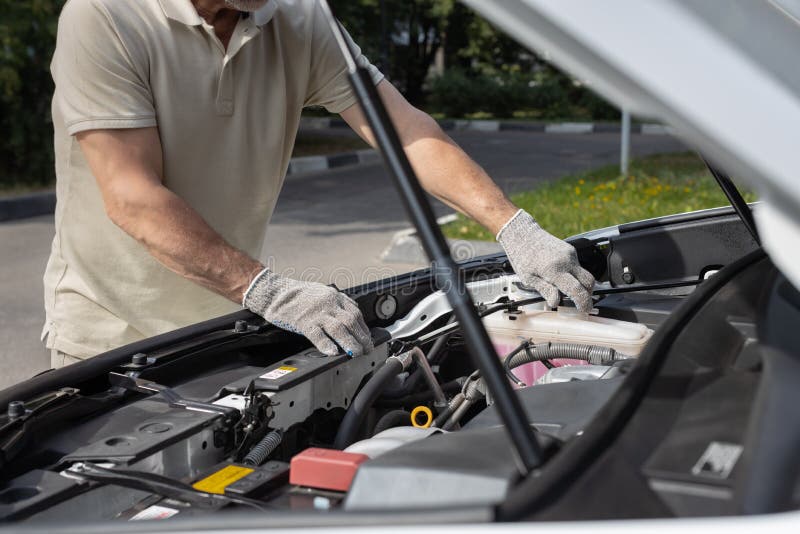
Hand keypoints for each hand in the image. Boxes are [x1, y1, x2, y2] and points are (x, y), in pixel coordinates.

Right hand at [243, 269, 372, 355]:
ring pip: (339, 328)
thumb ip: (338, 302)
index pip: (356, 313)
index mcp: (334, 296)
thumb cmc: (298, 294)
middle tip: (367, 349)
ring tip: (356, 353)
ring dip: (350, 342)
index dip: (363, 328)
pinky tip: (333, 352)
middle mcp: (329, 304)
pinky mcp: (304, 322)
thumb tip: (352, 311)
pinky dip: (327, 344)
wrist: (276, 293)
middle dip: (362, 337)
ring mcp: (317, 313)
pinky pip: (318, 335)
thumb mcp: (323, 292)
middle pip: (351, 321)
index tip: (367, 338)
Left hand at [497, 210, 594, 311]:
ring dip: (581, 284)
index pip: (577, 290)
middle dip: (588, 295)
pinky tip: (564, 277)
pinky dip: (575, 275)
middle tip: (582, 304)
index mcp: (554, 270)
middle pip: (589, 282)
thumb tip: (555, 303)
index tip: (584, 310)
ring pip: (585, 274)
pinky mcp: (571, 250)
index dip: (583, 303)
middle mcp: (566, 261)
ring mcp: (570, 254)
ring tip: (568, 291)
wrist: (523, 235)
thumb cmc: (522, 256)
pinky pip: (579, 266)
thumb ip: (545, 290)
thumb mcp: (528, 278)